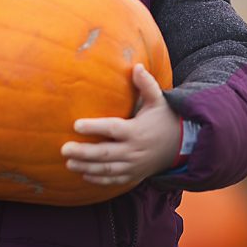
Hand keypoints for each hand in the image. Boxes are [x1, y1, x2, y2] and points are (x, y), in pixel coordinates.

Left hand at [61, 64, 180, 186]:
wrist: (182, 145)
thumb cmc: (165, 119)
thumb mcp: (159, 100)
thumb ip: (147, 84)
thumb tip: (136, 66)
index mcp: (137, 131)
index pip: (112, 129)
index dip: (94, 127)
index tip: (76, 125)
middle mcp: (134, 150)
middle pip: (105, 153)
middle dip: (84, 152)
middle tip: (64, 149)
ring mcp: (134, 166)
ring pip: (107, 169)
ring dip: (86, 167)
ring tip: (68, 163)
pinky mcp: (134, 175)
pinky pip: (114, 180)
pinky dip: (99, 180)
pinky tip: (84, 175)